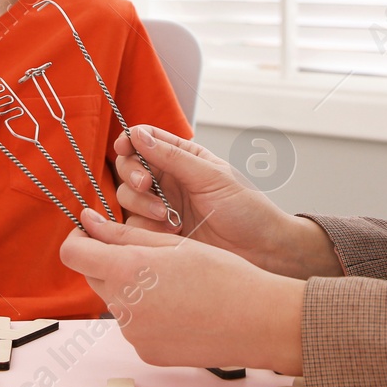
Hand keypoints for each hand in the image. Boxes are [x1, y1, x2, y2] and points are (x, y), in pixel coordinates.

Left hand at [59, 209, 304, 372]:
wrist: (258, 321)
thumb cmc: (224, 275)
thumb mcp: (173, 243)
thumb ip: (123, 234)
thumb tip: (87, 222)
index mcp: (127, 271)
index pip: (73, 254)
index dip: (78, 240)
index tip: (92, 233)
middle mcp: (123, 307)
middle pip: (93, 277)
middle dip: (109, 262)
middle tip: (146, 255)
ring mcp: (134, 334)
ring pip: (115, 301)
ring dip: (130, 289)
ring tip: (172, 284)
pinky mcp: (147, 353)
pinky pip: (134, 325)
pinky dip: (147, 314)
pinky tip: (179, 308)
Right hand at [114, 125, 341, 277]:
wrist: (262, 252)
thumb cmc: (247, 210)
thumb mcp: (211, 176)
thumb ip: (173, 157)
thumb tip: (138, 134)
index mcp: (183, 158)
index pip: (145, 140)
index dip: (130, 140)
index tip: (124, 146)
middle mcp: (169, 181)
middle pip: (129, 167)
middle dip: (132, 173)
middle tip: (147, 184)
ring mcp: (161, 208)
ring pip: (128, 196)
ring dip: (141, 202)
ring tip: (166, 215)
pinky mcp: (159, 235)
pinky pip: (134, 227)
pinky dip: (144, 228)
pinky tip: (169, 232)